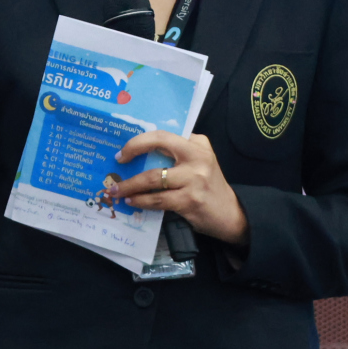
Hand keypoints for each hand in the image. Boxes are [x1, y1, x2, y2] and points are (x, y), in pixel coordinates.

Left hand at [111, 130, 247, 245]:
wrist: (231, 214)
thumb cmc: (208, 187)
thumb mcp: (199, 163)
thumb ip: (178, 154)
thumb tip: (140, 154)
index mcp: (197, 144)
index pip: (163, 134)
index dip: (139, 141)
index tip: (124, 151)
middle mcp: (197, 156)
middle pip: (158, 144)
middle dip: (132, 151)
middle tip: (117, 164)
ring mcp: (194, 179)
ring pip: (153, 177)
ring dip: (130, 185)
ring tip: (117, 190)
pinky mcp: (190, 200)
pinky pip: (158, 199)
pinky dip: (141, 200)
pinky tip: (132, 201)